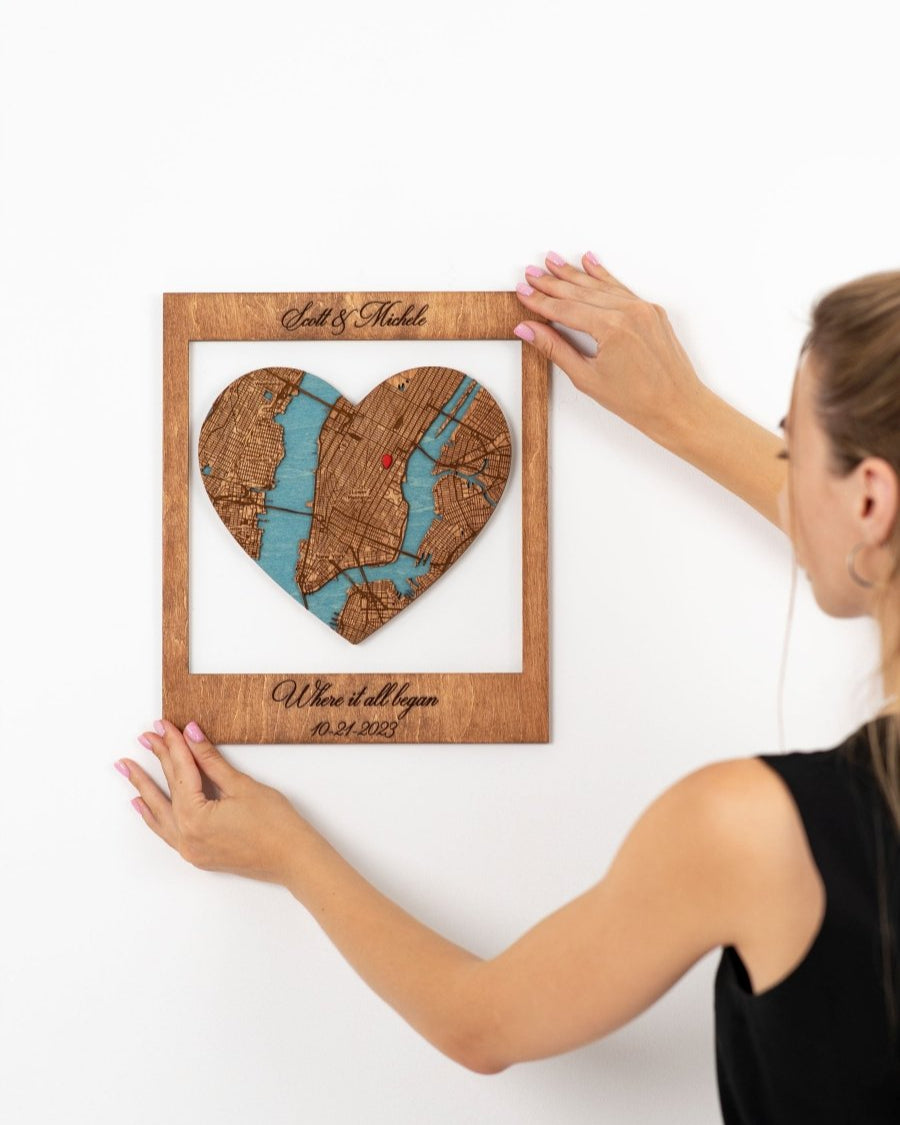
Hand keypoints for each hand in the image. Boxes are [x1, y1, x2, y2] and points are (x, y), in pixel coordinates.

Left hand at [116, 720, 307, 883]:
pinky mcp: (198, 855)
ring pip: (159, 814)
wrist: (294, 859)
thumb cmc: (275, 824)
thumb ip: (210, 760)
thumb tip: (191, 735)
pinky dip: (154, 817)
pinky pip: (167, 832)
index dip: (172, 744)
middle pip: (167, 790)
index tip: (163, 726)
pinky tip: (143, 806)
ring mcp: (190, 849)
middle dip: (154, 761)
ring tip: (127, 771)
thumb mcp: (241, 785)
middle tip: (143, 739)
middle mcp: (186, 835)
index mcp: (194, 816)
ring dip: (144, 790)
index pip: (180, 771)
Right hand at [514, 251, 706, 442]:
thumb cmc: (637, 400)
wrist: (678, 406)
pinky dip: (603, 276)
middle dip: (553, 282)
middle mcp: (629, 311)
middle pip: (581, 292)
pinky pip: (621, 288)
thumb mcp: (587, 378)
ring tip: (553, 261)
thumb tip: (528, 330)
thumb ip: (555, 349)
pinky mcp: (652, 311)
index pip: (565, 309)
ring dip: (574, 273)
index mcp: (612, 328)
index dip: (540, 301)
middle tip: (531, 273)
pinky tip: (590, 261)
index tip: (523, 292)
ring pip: (600, 285)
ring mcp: (643, 308)